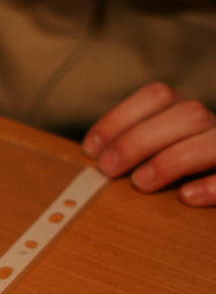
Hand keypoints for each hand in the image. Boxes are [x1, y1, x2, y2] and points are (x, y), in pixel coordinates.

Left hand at [82, 82, 215, 206]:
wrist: (210, 193)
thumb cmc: (176, 181)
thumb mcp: (152, 158)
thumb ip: (132, 152)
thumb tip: (93, 158)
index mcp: (186, 116)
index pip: (157, 96)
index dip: (119, 118)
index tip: (90, 149)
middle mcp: (213, 126)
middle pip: (186, 114)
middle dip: (139, 140)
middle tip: (108, 170)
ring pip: (214, 139)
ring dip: (171, 160)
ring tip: (141, 183)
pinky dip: (212, 184)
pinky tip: (186, 196)